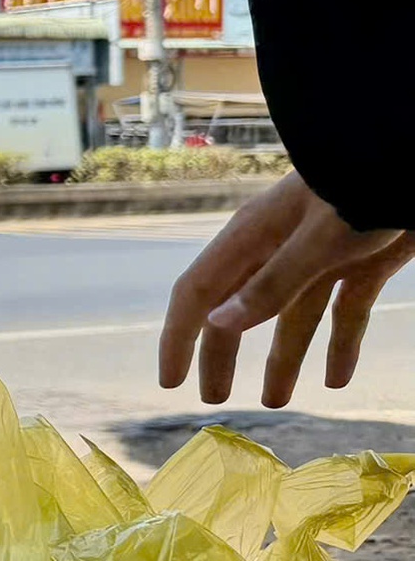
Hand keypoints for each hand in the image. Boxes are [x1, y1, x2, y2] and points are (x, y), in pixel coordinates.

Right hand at [160, 172, 414, 404]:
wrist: (411, 160)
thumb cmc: (363, 189)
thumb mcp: (318, 240)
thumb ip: (271, 284)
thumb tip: (215, 324)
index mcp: (252, 238)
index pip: (198, 294)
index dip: (179, 338)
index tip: (170, 381)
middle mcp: (278, 249)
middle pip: (239, 310)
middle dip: (224, 356)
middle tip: (215, 401)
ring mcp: (320, 257)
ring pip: (293, 318)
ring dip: (284, 359)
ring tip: (276, 400)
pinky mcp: (361, 262)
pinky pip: (345, 311)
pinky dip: (341, 345)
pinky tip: (338, 378)